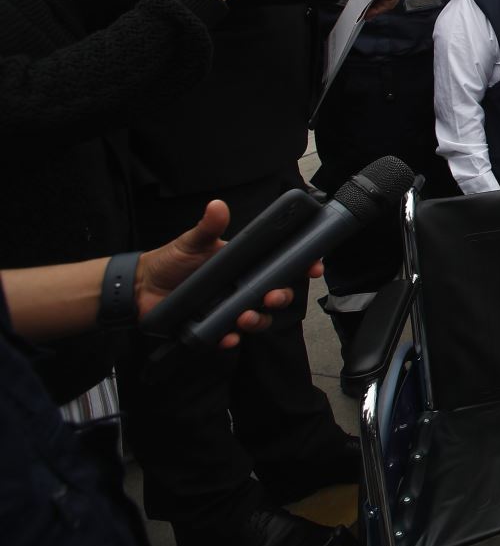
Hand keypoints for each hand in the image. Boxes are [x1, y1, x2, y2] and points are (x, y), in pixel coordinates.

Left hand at [135, 200, 320, 348]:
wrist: (140, 288)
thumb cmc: (170, 261)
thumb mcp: (191, 242)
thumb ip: (207, 227)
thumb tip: (217, 205)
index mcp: (246, 265)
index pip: (281, 265)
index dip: (302, 266)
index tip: (313, 266)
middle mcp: (243, 287)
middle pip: (276, 295)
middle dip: (282, 297)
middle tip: (272, 295)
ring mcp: (230, 308)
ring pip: (258, 318)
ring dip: (258, 320)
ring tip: (245, 317)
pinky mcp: (213, 327)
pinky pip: (229, 337)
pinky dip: (231, 339)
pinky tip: (227, 336)